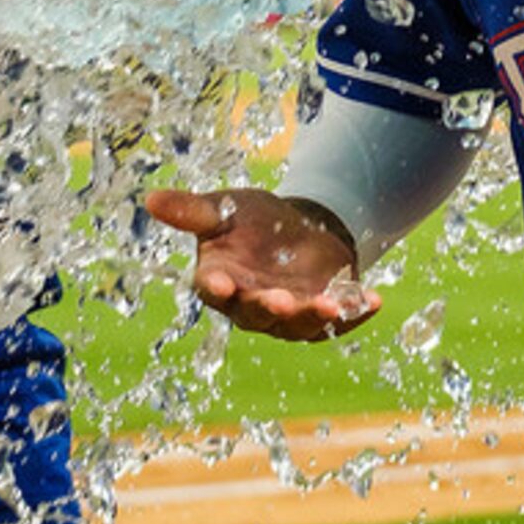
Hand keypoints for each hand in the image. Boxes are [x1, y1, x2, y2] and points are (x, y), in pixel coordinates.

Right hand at [142, 186, 380, 341]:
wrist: (297, 227)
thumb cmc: (251, 221)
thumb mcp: (223, 208)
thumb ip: (192, 211)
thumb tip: (150, 198)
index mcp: (220, 279)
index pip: (213, 289)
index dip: (217, 287)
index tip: (222, 283)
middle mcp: (251, 304)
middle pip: (257, 314)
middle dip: (270, 308)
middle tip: (281, 300)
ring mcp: (288, 314)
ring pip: (298, 325)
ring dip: (315, 317)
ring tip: (335, 305)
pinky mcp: (321, 313)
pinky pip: (339, 320)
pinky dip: (356, 313)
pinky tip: (374, 301)